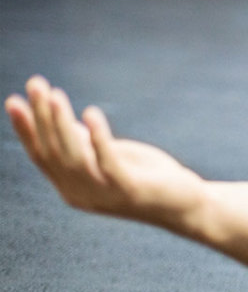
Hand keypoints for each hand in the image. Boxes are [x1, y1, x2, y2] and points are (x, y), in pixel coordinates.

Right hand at [5, 76, 205, 227]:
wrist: (186, 206)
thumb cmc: (148, 179)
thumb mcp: (112, 158)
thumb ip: (86, 145)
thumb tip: (61, 120)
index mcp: (72, 187)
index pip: (41, 156)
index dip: (26, 129)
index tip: (14, 101)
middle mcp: (81, 194)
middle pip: (54, 153)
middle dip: (42, 117)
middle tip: (35, 85)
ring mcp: (105, 194)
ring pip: (74, 158)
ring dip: (62, 124)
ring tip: (56, 96)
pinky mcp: (130, 190)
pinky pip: (108, 162)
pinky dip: (98, 137)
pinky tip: (91, 113)